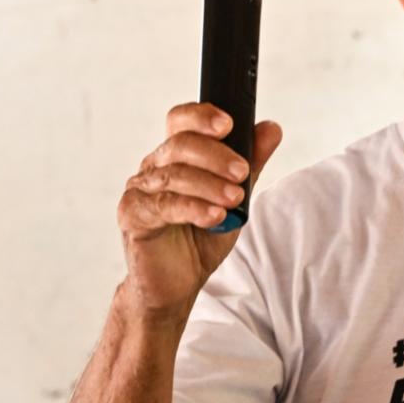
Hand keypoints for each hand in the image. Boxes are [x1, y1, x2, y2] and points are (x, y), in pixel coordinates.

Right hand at [116, 103, 281, 317]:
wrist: (176, 285)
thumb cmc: (198, 240)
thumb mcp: (233, 199)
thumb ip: (250, 164)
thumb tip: (271, 128)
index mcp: (173, 156)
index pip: (180, 121)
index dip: (201, 116)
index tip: (228, 124)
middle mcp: (152, 168)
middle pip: (179, 145)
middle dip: (215, 156)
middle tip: (241, 172)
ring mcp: (139, 190)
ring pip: (175, 175)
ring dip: (209, 184)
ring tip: (234, 198)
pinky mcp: (132, 215)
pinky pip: (165, 205)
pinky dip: (193, 208)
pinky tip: (215, 216)